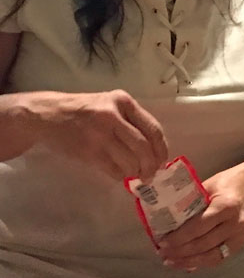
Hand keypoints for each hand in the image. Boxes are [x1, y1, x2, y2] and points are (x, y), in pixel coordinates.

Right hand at [25, 89, 167, 179]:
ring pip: (130, 161)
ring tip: (135, 176)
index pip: (153, 129)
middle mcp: (113, 116)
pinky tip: (120, 175)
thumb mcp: (109, 105)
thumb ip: (131, 122)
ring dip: (136, 173)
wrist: (47, 116)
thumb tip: (154, 151)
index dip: (162, 149)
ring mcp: (100, 134)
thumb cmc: (83, 111)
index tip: (163, 161)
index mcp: (123, 102)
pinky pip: (114, 170)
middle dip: (151, 166)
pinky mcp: (88, 151)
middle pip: (144, 148)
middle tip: (150, 175)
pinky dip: (121, 176)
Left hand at [157, 165, 243, 269]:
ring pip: (211, 256)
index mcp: (226, 206)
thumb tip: (165, 219)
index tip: (163, 242)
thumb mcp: (206, 186)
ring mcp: (239, 236)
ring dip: (189, 262)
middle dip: (180, 252)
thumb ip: (190, 203)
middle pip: (204, 244)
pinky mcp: (239, 244)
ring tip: (171, 262)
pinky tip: (186, 264)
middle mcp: (235, 224)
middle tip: (162, 253)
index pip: (199, 227)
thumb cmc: (224, 184)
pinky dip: (201, 263)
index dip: (180, 237)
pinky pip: (218, 259)